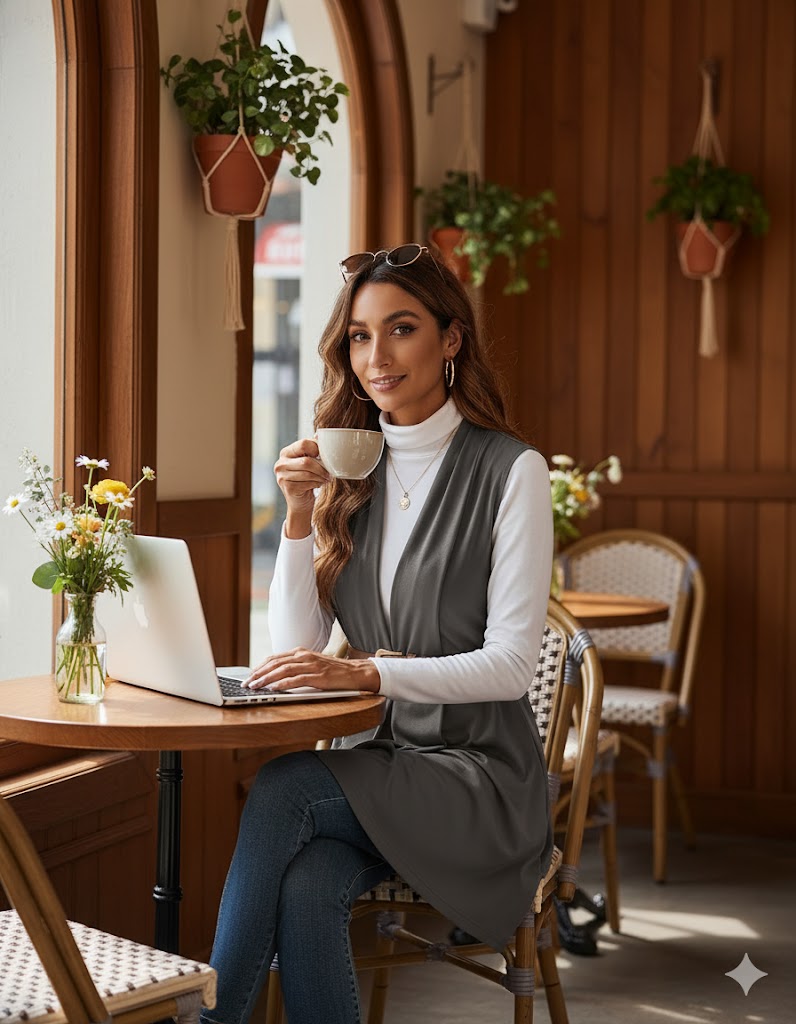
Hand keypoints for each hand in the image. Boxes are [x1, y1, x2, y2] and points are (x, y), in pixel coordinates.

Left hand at [244, 648, 379, 693]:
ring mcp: (312, 665)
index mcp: (301, 652)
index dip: (259, 667)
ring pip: (283, 670)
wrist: (356, 672)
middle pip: (275, 663)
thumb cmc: (333, 671)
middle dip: (258, 674)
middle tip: (247, 683)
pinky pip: (297, 680)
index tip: (249, 676)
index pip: (274, 658)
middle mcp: (304, 656)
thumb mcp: (311, 665)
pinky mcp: (319, 677)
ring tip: (256, 686)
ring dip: (266, 679)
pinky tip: (273, 689)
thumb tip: (275, 677)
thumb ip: (296, 667)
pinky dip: (283, 684)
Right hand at [274, 438, 329, 536]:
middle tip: (330, 472)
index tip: (324, 457)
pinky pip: (308, 483)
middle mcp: (280, 463)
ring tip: (326, 478)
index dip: (318, 449)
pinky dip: (317, 483)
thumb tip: (320, 433)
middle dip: (322, 467)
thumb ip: (312, 448)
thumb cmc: (306, 479)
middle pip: (307, 460)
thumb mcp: (308, 461)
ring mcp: (282, 476)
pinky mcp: (288, 488)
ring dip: (321, 476)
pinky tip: (318, 484)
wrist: (300, 502)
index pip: (304, 443)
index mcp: (286, 452)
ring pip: (309, 473)